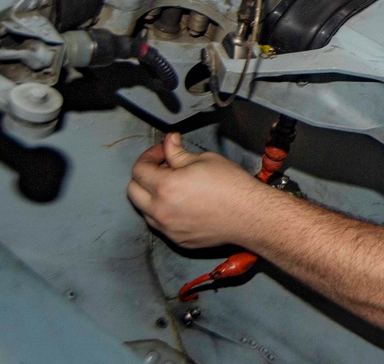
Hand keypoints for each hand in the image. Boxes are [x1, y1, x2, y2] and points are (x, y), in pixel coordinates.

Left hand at [127, 132, 268, 247]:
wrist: (250, 215)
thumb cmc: (232, 185)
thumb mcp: (204, 159)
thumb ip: (178, 152)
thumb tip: (168, 142)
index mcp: (165, 187)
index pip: (139, 170)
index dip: (149, 156)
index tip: (162, 151)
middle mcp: (161, 211)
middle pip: (133, 192)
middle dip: (144, 176)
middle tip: (164, 168)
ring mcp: (168, 229)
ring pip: (145, 211)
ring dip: (152, 196)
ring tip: (175, 187)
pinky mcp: (178, 240)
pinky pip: (161, 225)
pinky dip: (165, 212)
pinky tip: (184, 204)